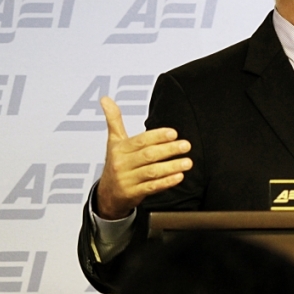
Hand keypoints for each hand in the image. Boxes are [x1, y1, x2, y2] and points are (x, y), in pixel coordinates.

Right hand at [95, 96, 191, 219]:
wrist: (107, 195)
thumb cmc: (115, 164)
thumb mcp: (113, 141)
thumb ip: (113, 120)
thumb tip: (105, 99)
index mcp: (120, 149)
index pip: (140, 141)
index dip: (157, 136)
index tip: (173, 133)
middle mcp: (122, 164)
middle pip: (148, 155)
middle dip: (169, 150)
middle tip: (186, 145)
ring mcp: (127, 180)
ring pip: (152, 172)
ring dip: (171, 167)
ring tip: (187, 162)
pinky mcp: (132, 194)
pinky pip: (151, 187)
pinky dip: (166, 183)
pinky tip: (179, 177)